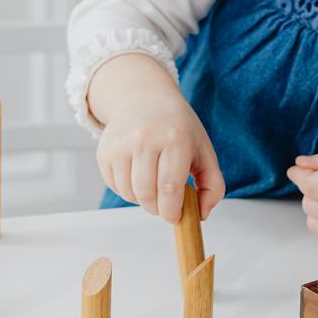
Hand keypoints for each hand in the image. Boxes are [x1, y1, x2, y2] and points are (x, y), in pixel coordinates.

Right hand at [88, 54, 224, 221]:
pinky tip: (138, 176)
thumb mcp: (204, 151)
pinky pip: (115, 186)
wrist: (146, 100)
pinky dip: (128, 190)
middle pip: (147, 194)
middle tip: (165, 205)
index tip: (175, 217)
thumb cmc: (179, 130)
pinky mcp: (104, 151)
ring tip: (153, 187)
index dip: (172, 211)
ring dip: (142, 200)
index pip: (170, 187)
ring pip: (129, 193)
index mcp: (174, 138)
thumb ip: (212, 186)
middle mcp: (144, 138)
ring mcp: (121, 144)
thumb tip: (201, 214)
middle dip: (157, 209)